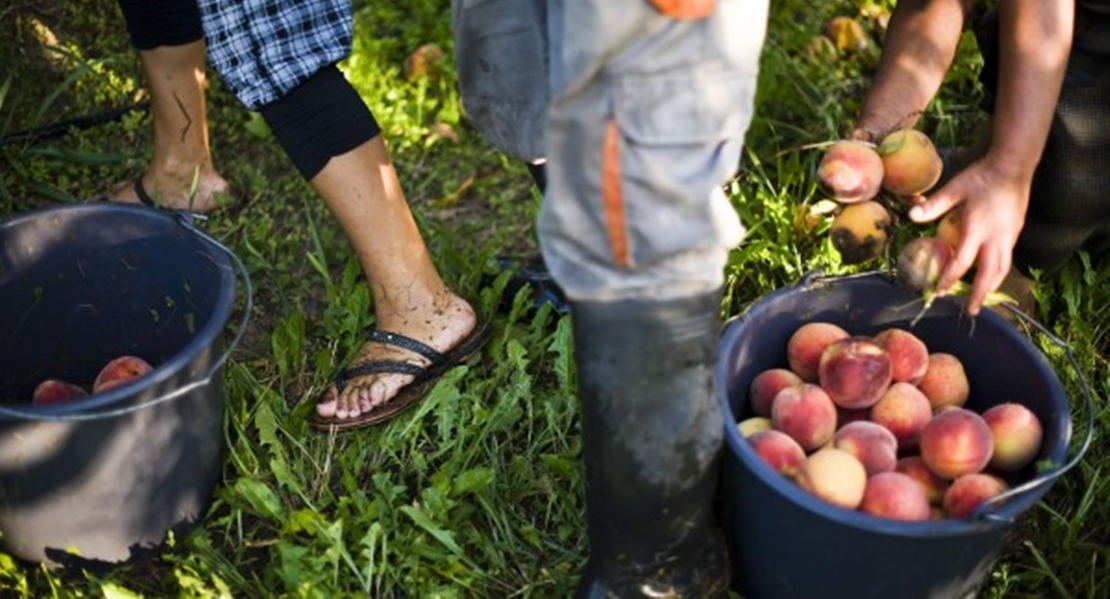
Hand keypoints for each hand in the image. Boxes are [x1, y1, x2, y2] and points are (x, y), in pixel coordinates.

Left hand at [906, 156, 1030, 314]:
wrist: (1013, 165)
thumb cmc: (982, 176)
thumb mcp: (955, 188)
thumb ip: (934, 205)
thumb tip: (911, 215)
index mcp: (977, 229)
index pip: (962, 262)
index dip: (949, 279)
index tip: (939, 291)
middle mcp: (996, 237)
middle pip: (989, 274)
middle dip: (980, 294)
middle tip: (970, 311)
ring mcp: (1009, 236)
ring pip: (1002, 269)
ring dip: (992, 286)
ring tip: (982, 299)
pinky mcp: (1015, 232)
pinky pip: (1007, 259)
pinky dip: (998, 272)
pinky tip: (991, 275)